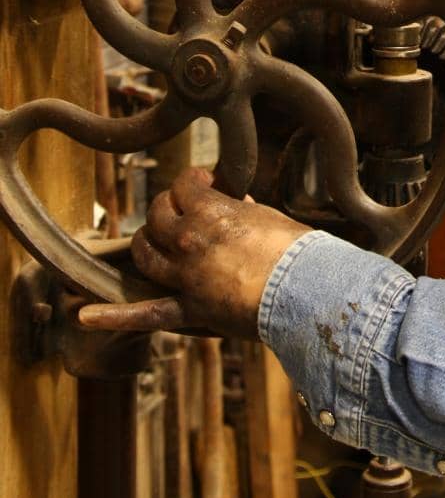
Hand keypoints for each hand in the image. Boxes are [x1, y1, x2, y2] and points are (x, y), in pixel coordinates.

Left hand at [77, 166, 308, 337]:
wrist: (306, 291)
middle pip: (158, 216)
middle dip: (168, 207)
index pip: (186, 185)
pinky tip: (85, 316)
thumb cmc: (297, 251)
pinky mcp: (190, 309)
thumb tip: (239, 202)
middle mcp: (188, 240)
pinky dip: (114, 316)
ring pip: (146, 255)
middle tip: (182, 208)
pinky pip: (147, 313)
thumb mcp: (270, 217)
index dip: (195, 180)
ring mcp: (184, 276)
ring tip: (149, 238)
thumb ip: (246, 209)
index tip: (207, 182)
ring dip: (144, 242)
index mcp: (210, 211)